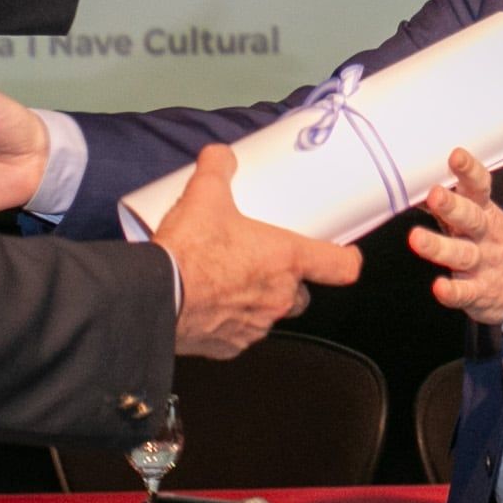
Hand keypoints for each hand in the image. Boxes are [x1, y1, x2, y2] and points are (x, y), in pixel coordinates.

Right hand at [153, 146, 360, 356]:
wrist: (155, 296)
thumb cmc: (190, 251)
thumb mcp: (204, 194)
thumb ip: (218, 169)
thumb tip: (220, 156)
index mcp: (286, 260)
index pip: (340, 267)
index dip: (346, 259)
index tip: (344, 253)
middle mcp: (278, 297)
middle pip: (301, 293)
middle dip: (288, 280)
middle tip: (262, 261)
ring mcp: (255, 326)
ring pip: (269, 314)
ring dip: (256, 299)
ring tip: (228, 279)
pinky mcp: (229, 346)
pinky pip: (239, 333)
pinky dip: (228, 321)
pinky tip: (209, 304)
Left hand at [410, 149, 502, 327]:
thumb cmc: (488, 239)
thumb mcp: (476, 214)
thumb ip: (450, 200)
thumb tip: (413, 180)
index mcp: (483, 211)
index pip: (480, 187)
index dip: (469, 171)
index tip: (456, 156)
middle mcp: (485, 234)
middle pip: (471, 218)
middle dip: (453, 206)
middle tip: (435, 195)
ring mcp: (483, 263)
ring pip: (462, 254)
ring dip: (439, 247)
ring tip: (416, 239)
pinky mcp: (480, 292)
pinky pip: (465, 292)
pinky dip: (452, 291)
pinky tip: (439, 288)